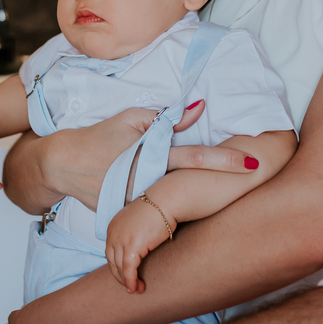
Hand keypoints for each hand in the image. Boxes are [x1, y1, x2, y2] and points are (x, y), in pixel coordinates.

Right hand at [8, 99, 256, 214]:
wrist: (63, 166)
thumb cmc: (99, 136)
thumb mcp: (131, 119)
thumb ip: (167, 118)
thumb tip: (199, 107)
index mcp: (152, 156)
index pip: (195, 157)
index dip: (224, 160)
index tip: (251, 163)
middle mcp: (150, 182)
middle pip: (194, 186)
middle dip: (225, 185)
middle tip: (260, 179)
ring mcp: (140, 203)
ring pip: (178, 205)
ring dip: (203, 202)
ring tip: (235, 197)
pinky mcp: (130, 216)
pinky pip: (156, 214)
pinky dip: (173, 213)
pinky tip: (190, 214)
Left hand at [105, 198, 174, 293]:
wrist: (167, 201)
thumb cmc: (159, 209)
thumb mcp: (139, 221)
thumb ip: (134, 233)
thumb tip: (139, 247)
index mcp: (113, 226)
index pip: (110, 252)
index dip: (117, 266)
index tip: (126, 276)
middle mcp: (113, 233)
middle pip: (112, 261)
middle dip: (120, 276)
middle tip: (131, 287)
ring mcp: (121, 239)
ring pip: (119, 268)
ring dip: (127, 282)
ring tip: (137, 289)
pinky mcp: (132, 246)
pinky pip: (129, 269)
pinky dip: (131, 281)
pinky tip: (137, 288)